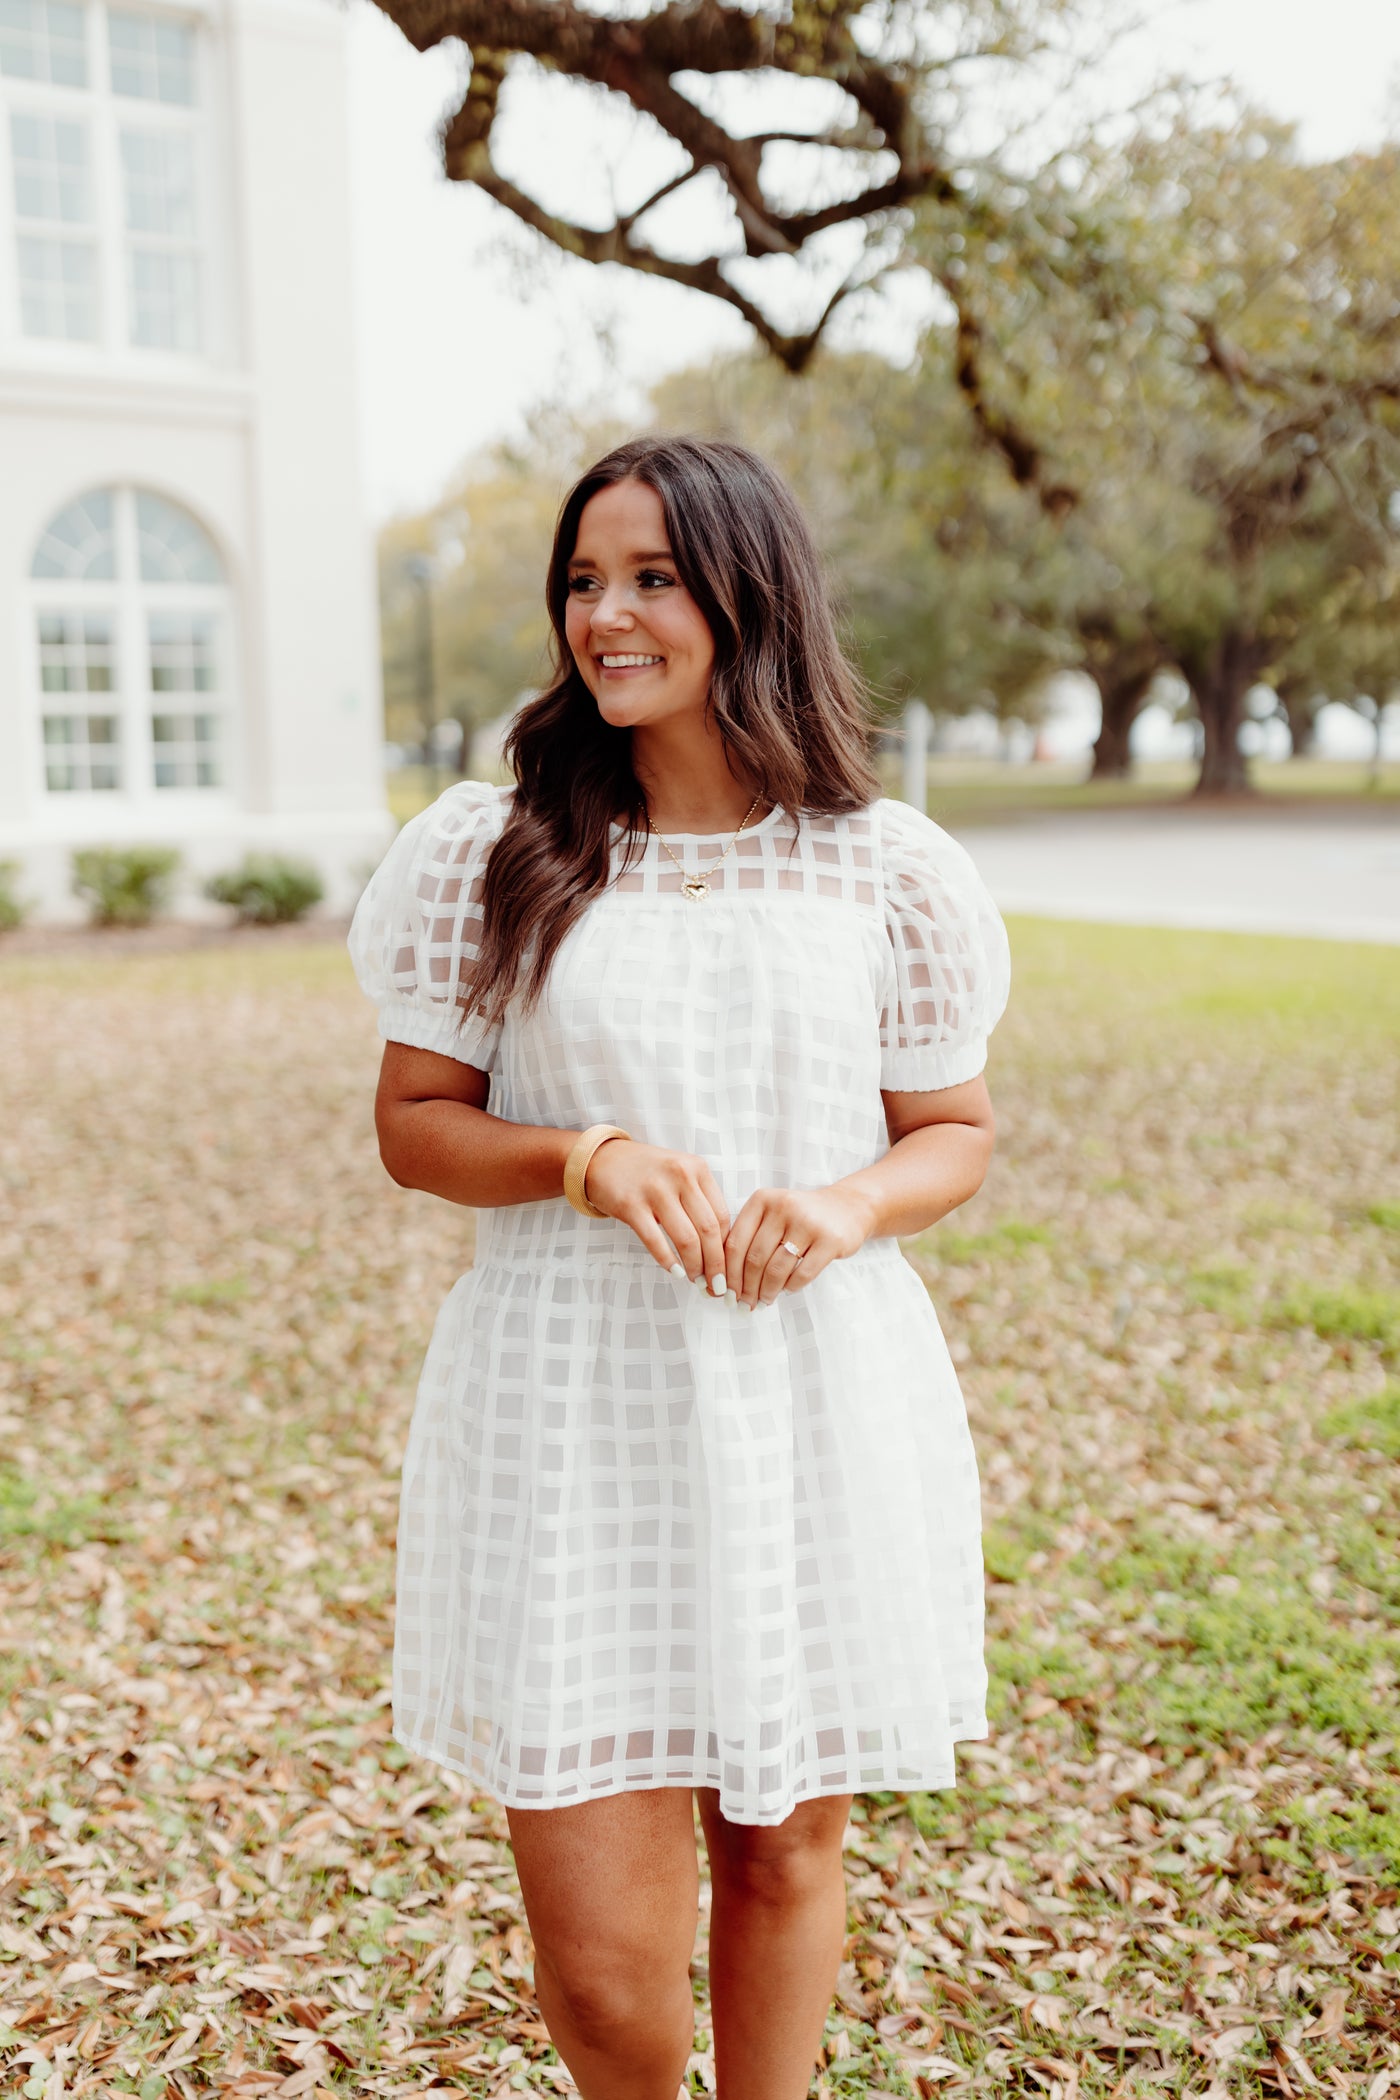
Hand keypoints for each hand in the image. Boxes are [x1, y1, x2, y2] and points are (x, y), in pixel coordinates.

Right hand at [584, 1140, 732, 1293]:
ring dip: (694, 1266)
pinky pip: (655, 1240)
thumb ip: (700, 1199)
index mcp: (697, 1168)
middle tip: (716, 1285)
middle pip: (708, 1230)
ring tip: (696, 1281)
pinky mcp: (630, 1204)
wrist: (602, 1160)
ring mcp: (654, 1189)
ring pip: (686, 1238)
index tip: (727, 1268)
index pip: (722, 1216)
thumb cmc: (647, 1172)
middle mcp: (679, 1175)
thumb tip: (720, 1247)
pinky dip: (667, 1261)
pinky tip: (675, 1272)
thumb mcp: (680, 1173)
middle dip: (715, 1264)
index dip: (727, 1248)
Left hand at [723, 1183, 876, 1309]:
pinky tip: (788, 1289)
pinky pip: (802, 1274)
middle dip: (746, 1288)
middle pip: (754, 1259)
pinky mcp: (830, 1240)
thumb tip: (726, 1281)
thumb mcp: (771, 1214)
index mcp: (762, 1200)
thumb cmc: (801, 1217)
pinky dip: (791, 1287)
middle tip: (745, 1303)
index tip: (725, 1292)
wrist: (847, 1207)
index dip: (728, 1273)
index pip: (735, 1243)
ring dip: (767, 1291)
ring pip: (776, 1269)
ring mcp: (808, 1223)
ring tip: (764, 1300)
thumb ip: (749, 1237)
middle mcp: (783, 1207)